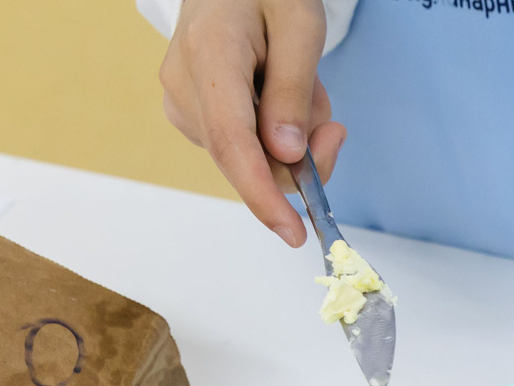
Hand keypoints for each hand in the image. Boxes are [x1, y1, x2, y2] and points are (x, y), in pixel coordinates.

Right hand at [161, 0, 346, 247]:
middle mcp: (183, 84)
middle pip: (245, 160)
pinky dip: (271, 134)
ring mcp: (180, 102)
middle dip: (299, 159)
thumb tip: (286, 156)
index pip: (233, 143)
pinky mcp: (189, 114)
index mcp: (209, 54)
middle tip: (333, 128)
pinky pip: (241, 148)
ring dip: (288, 139)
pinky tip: (274, 92)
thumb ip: (293, 91)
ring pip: (248, 159)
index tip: (294, 232)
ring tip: (296, 84)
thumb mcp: (300, 25)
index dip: (264, 196)